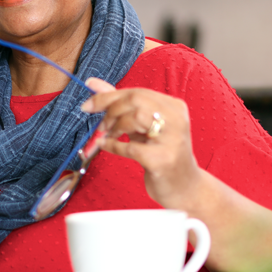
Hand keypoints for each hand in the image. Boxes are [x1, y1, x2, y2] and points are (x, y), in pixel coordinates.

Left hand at [81, 77, 202, 206]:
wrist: (184, 187)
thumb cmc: (160, 153)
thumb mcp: (141, 126)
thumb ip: (119, 103)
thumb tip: (92, 84)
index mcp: (173, 106)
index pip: (137, 92)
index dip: (108, 97)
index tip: (88, 105)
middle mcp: (176, 119)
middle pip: (136, 101)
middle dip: (112, 111)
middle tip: (102, 126)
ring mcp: (172, 139)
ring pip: (136, 118)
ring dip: (115, 126)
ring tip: (109, 136)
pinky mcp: (163, 159)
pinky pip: (131, 147)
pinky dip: (114, 146)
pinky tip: (107, 146)